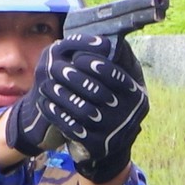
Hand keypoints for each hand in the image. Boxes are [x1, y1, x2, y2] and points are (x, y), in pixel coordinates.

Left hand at [47, 36, 147, 180]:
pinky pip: (73, 128)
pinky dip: (59, 114)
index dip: (95, 64)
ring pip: (83, 110)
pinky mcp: (96, 145)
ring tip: (48, 85)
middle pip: (97, 93)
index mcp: (136, 96)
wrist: (111, 147)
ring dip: (63, 96)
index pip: (115, 76)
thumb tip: (106, 37)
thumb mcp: (124, 85)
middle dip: (75, 79)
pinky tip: (48, 103)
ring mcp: (112, 132)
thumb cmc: (114, 105)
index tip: (77, 56)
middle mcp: (128, 115)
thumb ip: (118, 62)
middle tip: (57, 68)